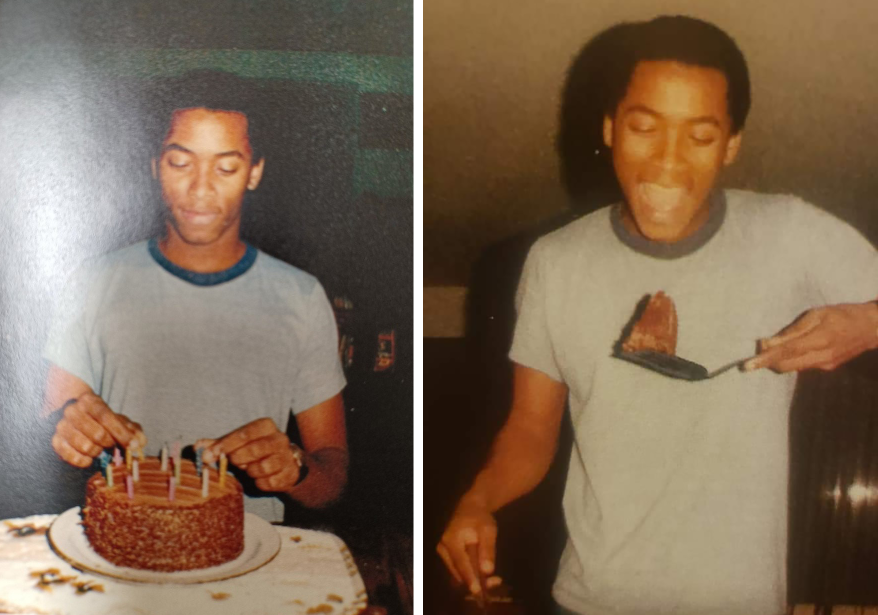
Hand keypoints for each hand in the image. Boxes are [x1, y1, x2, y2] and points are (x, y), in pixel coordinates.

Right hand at [51, 392, 145, 467]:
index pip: (106, 417)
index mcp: (89, 401)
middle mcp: (72, 411)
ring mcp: (62, 426)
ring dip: (98, 452)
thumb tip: (141, 443)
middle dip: (110, 443)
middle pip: (98, 434)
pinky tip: (89, 458)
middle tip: (112, 445)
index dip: (121, 433)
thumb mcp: (119, 420)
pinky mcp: (55, 441)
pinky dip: (85, 461)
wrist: (77, 420)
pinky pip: (72, 457)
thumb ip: (133, 430)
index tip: (132, 445)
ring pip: (86, 447)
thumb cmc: (102, 421)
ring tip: (99, 449)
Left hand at [201, 418, 302, 492]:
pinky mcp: (289, 474)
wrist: (285, 463)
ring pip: (262, 468)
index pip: (245, 433)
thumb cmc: (256, 450)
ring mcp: (286, 457)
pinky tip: (260, 477)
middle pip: (254, 450)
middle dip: (239, 459)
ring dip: (250, 471)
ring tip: (250, 468)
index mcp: (266, 426)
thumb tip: (197, 447)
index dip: (225, 445)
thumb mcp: (237, 443)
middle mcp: (279, 439)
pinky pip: (268, 482)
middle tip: (235, 462)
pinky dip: (260, 482)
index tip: (208, 455)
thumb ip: (217, 444)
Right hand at [436, 497, 502, 595]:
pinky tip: (485, 576)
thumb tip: (487, 571)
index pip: (460, 563)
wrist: (470, 509)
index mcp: (451, 540)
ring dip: (474, 579)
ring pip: (458, 574)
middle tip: (496, 583)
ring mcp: (443, 553)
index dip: (470, 578)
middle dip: (476, 581)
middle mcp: (443, 548)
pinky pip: (458, 571)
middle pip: (459, 572)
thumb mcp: (488, 530)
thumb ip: (487, 549)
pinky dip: (471, 576)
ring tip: (494, 580)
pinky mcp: (447, 557)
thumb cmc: (480, 518)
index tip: (478, 591)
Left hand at [743, 302, 877, 372]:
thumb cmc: (842, 314)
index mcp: (819, 340)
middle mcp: (821, 357)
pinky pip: (802, 366)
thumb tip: (768, 343)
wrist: (871, 328)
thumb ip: (793, 330)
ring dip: (778, 361)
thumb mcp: (817, 314)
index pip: (785, 353)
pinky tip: (790, 349)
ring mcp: (825, 365)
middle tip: (757, 351)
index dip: (765, 359)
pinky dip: (791, 359)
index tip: (747, 365)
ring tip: (771, 348)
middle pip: (785, 366)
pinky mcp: (827, 368)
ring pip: (793, 368)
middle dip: (767, 362)